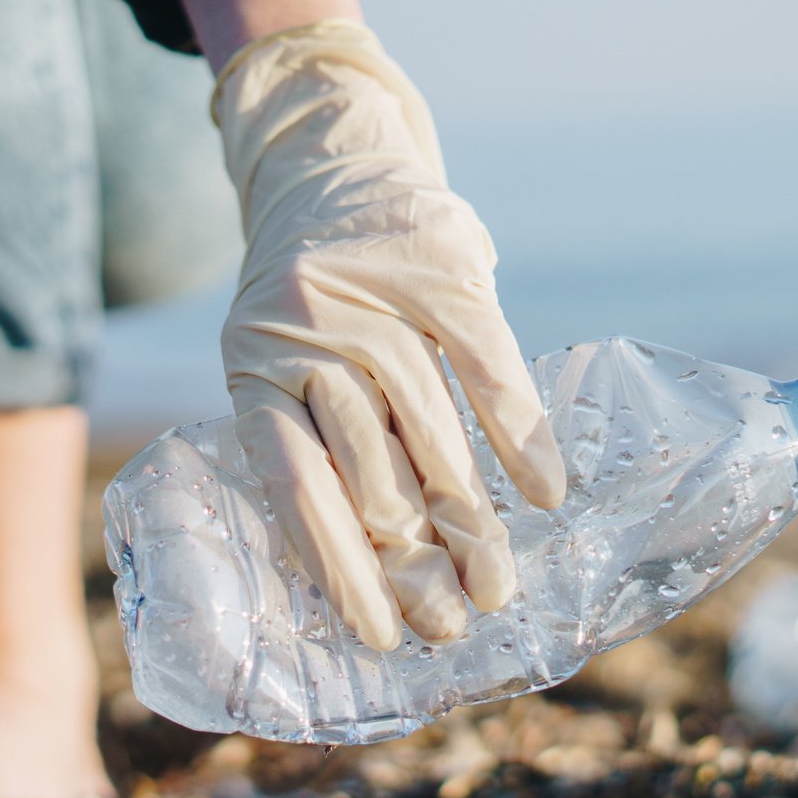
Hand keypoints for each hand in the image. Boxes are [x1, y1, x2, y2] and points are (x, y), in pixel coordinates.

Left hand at [212, 19, 565, 650]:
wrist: (328, 161)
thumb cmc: (312, 301)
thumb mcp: (280, 362)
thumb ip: (316, 441)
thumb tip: (376, 570)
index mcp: (254, 371)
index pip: (298, 487)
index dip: (339, 566)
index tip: (380, 636)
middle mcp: (306, 336)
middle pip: (369, 467)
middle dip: (414, 557)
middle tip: (452, 624)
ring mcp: (376, 299)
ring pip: (428, 426)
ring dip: (467, 517)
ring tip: (496, 585)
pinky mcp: (442, 267)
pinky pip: (485, 362)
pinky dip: (516, 431)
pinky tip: (543, 494)